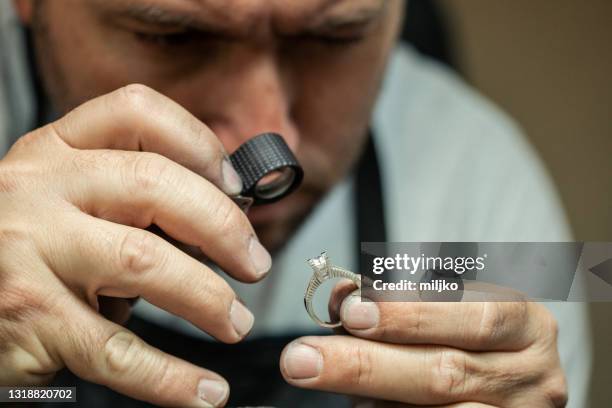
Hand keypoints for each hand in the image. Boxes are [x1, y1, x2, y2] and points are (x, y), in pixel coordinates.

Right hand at [0, 84, 271, 406]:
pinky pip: (113, 349)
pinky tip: (204, 391)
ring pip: (142, 262)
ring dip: (207, 298)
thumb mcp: (75, 202)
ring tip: (234, 322)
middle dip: (223, 227)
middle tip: (254, 264)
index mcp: (58, 150)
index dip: (201, 144)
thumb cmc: (34, 248)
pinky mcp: (27, 317)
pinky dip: (170, 377)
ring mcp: (27, 249)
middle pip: (153, 184)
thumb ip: (139, 200)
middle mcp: (39, 188)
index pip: (138, 113)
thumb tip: (228, 217)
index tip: (237, 186)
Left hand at [280, 280, 566, 406]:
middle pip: (446, 372)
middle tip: (303, 357)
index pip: (475, 315)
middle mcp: (531, 375)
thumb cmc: (469, 335)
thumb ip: (399, 302)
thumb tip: (341, 296)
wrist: (503, 379)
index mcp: (525, 325)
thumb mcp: (447, 308)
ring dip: (371, 398)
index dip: (411, 315)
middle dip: (366, 363)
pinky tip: (358, 405)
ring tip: (318, 378)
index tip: (350, 312)